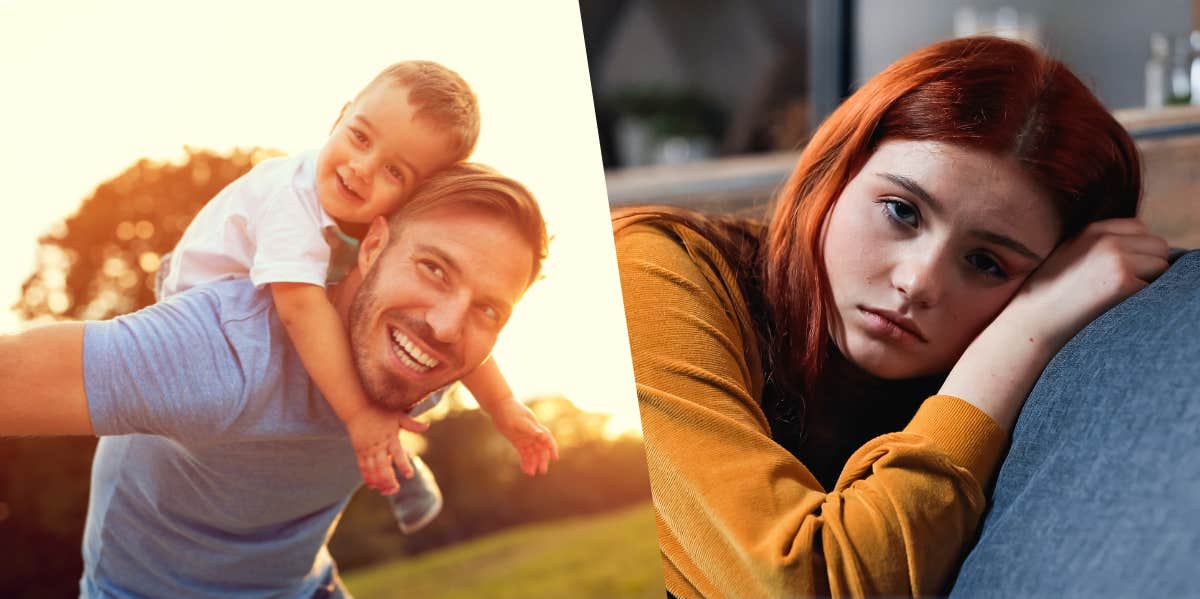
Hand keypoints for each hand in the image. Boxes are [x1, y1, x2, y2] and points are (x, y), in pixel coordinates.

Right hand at [347, 406, 429, 494]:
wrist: (357, 405)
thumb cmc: (381, 409)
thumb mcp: (398, 414)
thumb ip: (412, 424)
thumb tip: (427, 427)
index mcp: (390, 437)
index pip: (398, 454)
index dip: (403, 465)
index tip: (409, 475)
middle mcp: (378, 444)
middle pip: (383, 466)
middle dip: (389, 480)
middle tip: (395, 489)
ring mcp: (367, 448)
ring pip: (372, 469)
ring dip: (378, 482)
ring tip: (385, 491)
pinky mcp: (359, 450)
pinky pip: (362, 466)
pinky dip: (367, 476)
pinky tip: (372, 485)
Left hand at [491, 399, 558, 475]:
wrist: (499, 405)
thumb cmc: (509, 411)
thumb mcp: (519, 421)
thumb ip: (530, 429)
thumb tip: (542, 435)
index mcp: (535, 428)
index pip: (547, 439)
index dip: (552, 448)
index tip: (555, 458)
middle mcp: (533, 434)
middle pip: (541, 449)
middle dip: (543, 460)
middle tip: (542, 471)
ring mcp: (526, 438)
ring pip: (533, 453)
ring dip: (533, 463)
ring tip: (530, 473)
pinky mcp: (519, 441)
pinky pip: (524, 453)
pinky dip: (525, 461)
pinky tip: (525, 469)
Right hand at [999, 218, 1169, 352]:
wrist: (1032, 321)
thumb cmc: (1048, 295)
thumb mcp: (1069, 255)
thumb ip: (1099, 244)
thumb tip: (1138, 247)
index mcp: (1091, 230)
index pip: (1140, 228)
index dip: (1137, 250)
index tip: (1121, 269)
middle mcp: (1106, 239)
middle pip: (1158, 246)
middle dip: (1149, 265)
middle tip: (1123, 287)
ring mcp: (1116, 259)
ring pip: (1162, 267)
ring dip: (1150, 283)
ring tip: (1118, 298)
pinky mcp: (1123, 282)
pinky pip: (1155, 289)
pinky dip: (1143, 301)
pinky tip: (1116, 308)